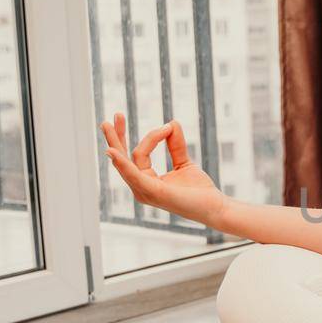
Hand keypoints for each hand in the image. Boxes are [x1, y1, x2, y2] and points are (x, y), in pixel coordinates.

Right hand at [99, 112, 227, 227]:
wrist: (215, 207)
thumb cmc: (199, 191)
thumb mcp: (184, 162)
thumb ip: (175, 145)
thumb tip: (172, 123)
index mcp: (146, 181)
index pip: (139, 153)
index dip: (154, 136)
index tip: (169, 126)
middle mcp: (141, 188)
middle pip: (122, 158)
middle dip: (116, 136)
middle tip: (114, 116)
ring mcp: (145, 191)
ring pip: (125, 163)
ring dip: (115, 142)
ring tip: (107, 123)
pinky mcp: (153, 192)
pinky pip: (134, 175)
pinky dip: (122, 163)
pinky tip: (113, 152)